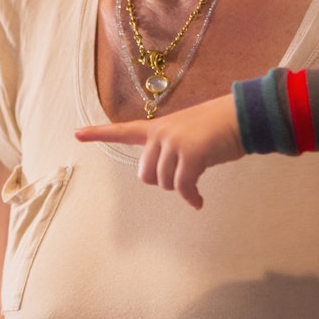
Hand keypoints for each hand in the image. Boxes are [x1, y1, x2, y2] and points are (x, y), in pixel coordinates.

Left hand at [74, 93, 243, 207]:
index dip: (98, 133)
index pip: (122, 130)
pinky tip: (198, 202)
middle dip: (163, 182)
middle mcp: (161, 134)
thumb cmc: (218, 128)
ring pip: (164, 182)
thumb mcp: (188, 134)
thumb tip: (171, 180)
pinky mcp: (191, 154)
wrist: (242, 116)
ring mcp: (175, 143)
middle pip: (146, 175)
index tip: (76, 133)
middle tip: (183, 177)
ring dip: (180, 188)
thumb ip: (171, 150)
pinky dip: (191, 197)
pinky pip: (183, 187)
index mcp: (157, 128)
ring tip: (195, 181)